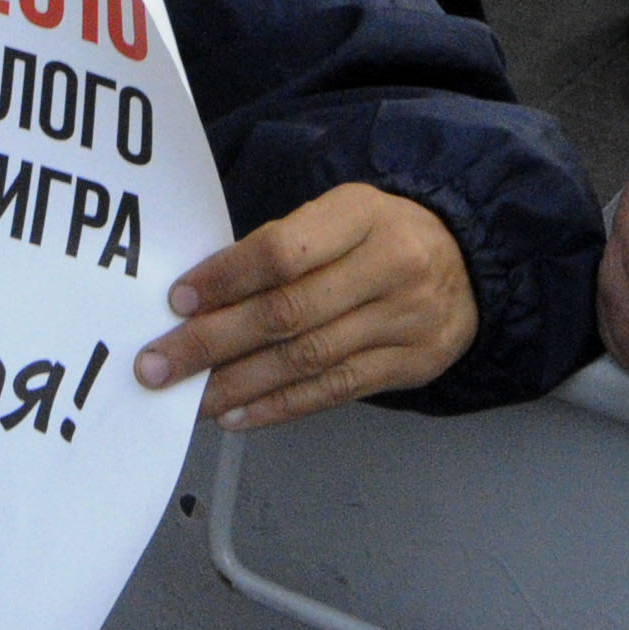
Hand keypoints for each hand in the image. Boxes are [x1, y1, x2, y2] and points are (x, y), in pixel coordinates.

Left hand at [132, 184, 476, 429]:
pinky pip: (335, 391)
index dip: (226, 278)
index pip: (282, 250)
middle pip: (288, 312)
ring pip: (307, 359)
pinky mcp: (411, 364)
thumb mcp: (340, 215)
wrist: (469, 261)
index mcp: (360, 214)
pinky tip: (239, 415)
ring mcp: (403, 319)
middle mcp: (387, 265)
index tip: (179, 301)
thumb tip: (204, 298)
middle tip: (159, 363)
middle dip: (214, 342)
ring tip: (191, 398)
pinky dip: (281, 407)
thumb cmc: (381, 235)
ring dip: (239, 384)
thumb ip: (282, 247)